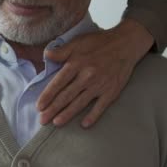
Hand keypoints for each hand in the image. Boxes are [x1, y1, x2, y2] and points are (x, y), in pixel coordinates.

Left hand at [38, 18, 153, 127]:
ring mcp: (100, 84)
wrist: (127, 43)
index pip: (58, 83)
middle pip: (66, 96)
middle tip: (42, 120)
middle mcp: (87, 76)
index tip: (39, 106)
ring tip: (56, 123)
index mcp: (76, 64)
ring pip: (80, 102)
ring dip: (67, 114)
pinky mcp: (112, 90)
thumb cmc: (99, 42)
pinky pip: (101, 106)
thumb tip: (46, 55)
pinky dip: (93, 116)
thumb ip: (61, 50)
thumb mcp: (78, 42)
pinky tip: (84, 125)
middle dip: (53, 109)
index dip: (47, 95)